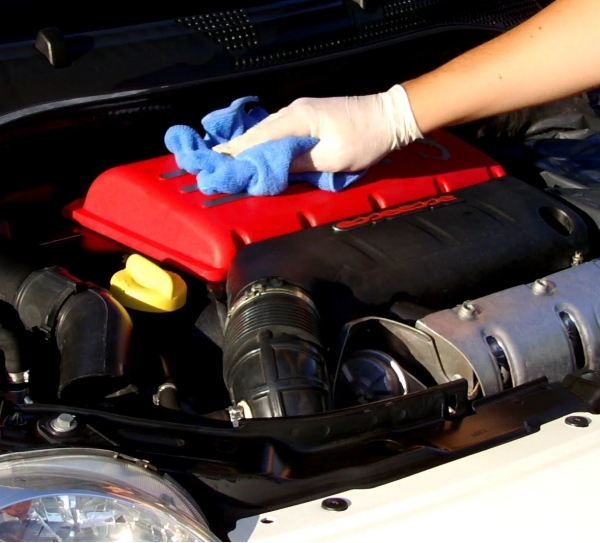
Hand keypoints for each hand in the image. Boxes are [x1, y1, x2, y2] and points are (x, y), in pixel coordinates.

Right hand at [214, 85, 422, 172]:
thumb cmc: (364, 139)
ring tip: (229, 159)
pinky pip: (278, 130)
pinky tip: (257, 150)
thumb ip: (298, 162)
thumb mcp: (331, 158)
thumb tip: (269, 168)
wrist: (390, 117)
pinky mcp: (309, 116)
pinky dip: (264, 141)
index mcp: (297, 119)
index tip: (216, 165)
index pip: (258, 139)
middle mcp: (293, 111)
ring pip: (267, 131)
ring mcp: (301, 111)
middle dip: (236, 149)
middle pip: (258, 133)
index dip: (236, 154)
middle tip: (214, 163)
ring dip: (249, 145)